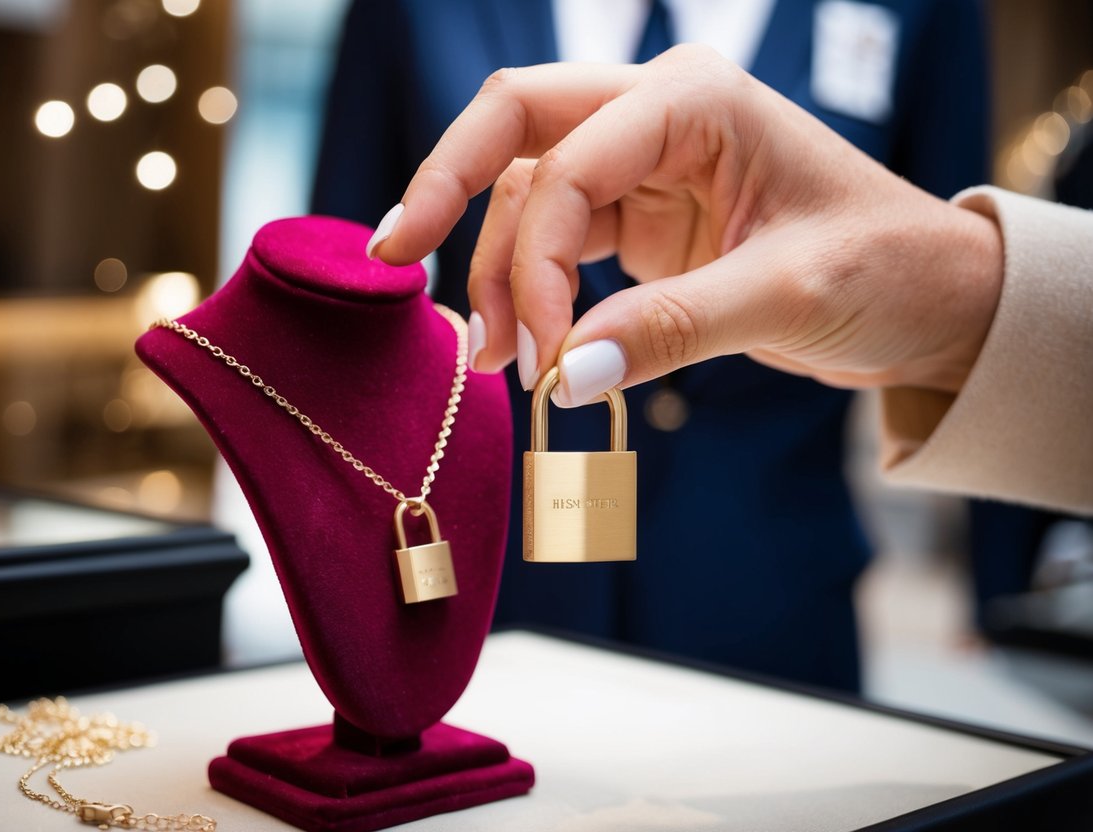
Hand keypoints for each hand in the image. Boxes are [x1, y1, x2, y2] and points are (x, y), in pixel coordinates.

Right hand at [367, 46, 1003, 406]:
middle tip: (391, 259)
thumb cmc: (886, 268)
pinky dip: (524, 285)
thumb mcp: (788, 294)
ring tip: (490, 356)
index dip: (529, 257)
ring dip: (493, 268)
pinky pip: (553, 236)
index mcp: (697, 98)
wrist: (930, 300)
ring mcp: (643, 165)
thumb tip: (562, 377)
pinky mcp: (639, 218)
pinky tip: (510, 337)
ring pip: (525, 194)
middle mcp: (658, 115)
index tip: (535, 354)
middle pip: (514, 128)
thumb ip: (673, 328)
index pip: (566, 158)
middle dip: (446, 191)